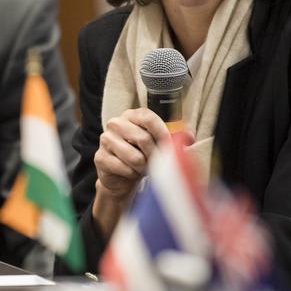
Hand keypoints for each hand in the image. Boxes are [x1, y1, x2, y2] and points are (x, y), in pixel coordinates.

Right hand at [91, 107, 171, 237]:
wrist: (123, 175)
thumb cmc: (143, 155)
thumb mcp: (159, 143)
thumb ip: (176, 137)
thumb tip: (189, 137)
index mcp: (131, 115)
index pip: (147, 117)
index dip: (161, 132)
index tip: (168, 144)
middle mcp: (116, 124)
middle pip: (142, 138)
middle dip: (154, 155)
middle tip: (156, 162)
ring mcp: (106, 140)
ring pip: (134, 157)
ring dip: (143, 167)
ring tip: (143, 168)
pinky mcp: (100, 157)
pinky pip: (123, 168)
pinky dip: (132, 174)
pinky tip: (131, 173)